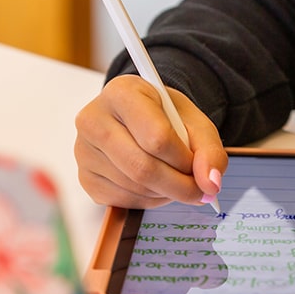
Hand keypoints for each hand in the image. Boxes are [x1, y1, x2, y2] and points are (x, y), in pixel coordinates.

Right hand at [74, 74, 227, 207]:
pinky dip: (149, 200)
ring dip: (166, 193)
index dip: (184, 159)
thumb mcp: (194, 122)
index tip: (199, 166)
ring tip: (175, 179)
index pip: (156, 137)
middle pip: (142, 167)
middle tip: (200, 191)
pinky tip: (155, 184)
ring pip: (135, 187)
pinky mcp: (85, 178)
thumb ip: (209, 150)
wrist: (138, 116)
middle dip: (179, 186)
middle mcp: (93, 119)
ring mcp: (84, 151)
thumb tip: (210, 184)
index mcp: (121, 93)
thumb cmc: (164, 116)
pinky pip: (123, 201)